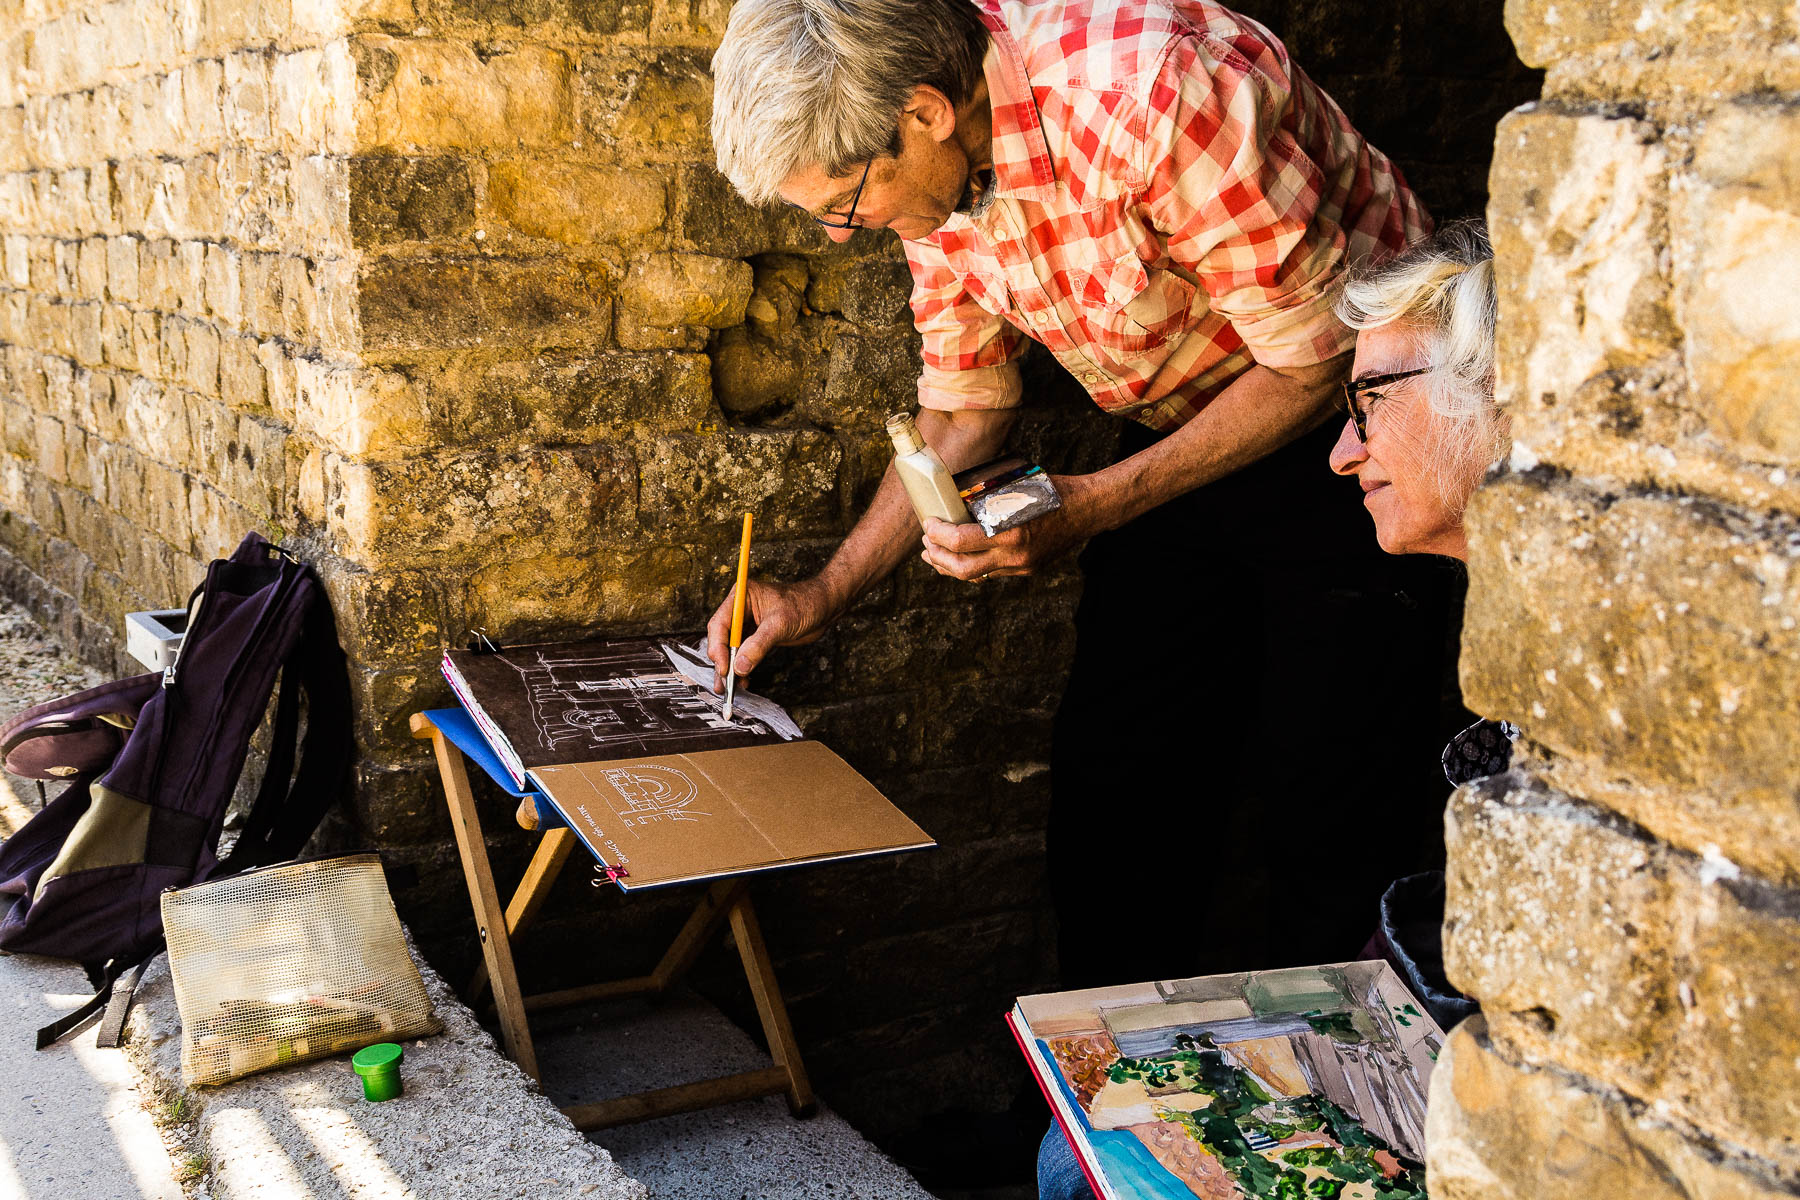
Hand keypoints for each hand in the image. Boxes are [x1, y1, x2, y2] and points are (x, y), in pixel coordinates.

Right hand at [705, 576, 838, 690]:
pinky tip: (743, 681)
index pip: (720, 624)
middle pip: (722, 638)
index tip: (724, 668)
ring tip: (728, 689)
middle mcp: (740, 610)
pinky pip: (743, 654)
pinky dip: (742, 668)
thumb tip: (740, 667)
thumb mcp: (780, 624)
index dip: (719, 648)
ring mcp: (748, 624)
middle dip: (722, 661)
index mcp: (741, 597)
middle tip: (723, 683)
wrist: (824, 607)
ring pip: (731, 649)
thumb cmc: (805, 605)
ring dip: (730, 669)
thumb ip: (759, 645)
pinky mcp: (757, 636)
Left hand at [919, 474, 1100, 580]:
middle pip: (961, 569)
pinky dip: (972, 565)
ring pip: (975, 575)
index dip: (937, 533)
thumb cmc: (1052, 489)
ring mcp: (1021, 566)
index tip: (929, 522)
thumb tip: (954, 495)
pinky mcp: (1026, 570)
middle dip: (937, 557)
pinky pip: (991, 573)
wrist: (1088, 510)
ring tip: (934, 555)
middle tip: (926, 543)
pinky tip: (961, 556)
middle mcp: (1014, 554)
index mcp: (1010, 530)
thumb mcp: (1016, 488)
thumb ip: (988, 499)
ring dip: (950, 566)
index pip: (959, 541)